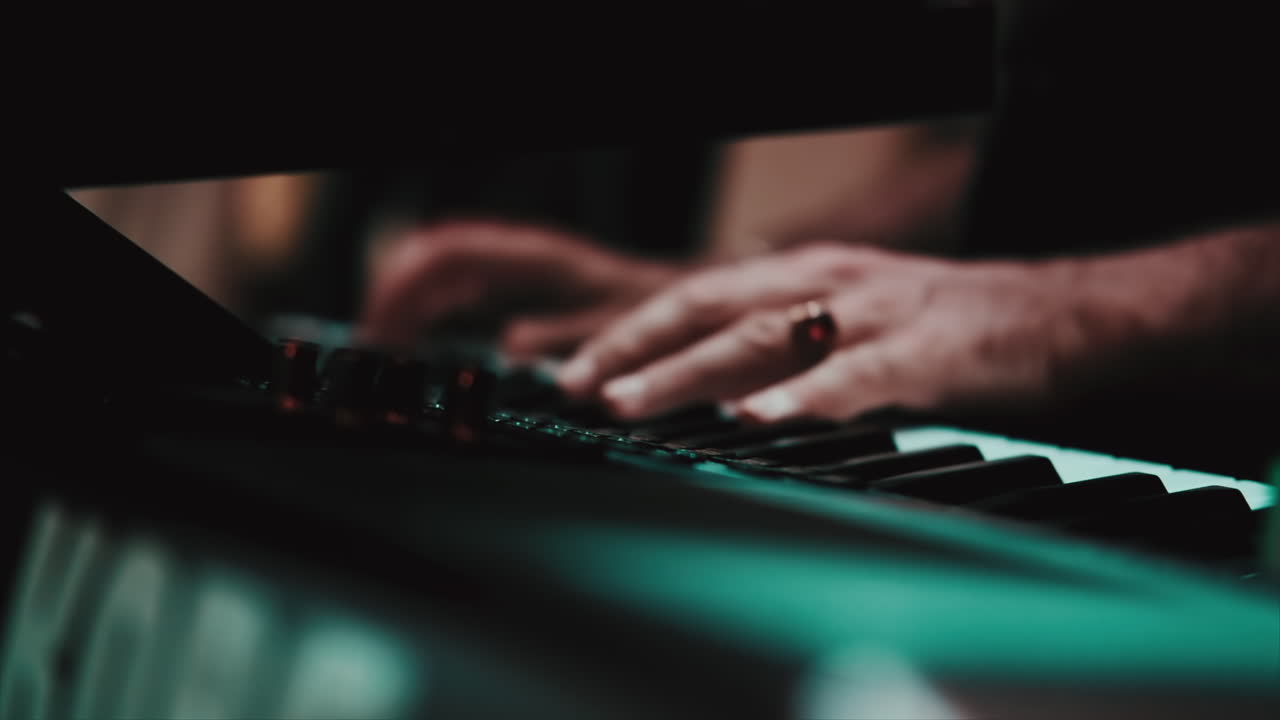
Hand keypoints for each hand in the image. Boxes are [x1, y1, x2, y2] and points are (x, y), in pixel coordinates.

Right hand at [358, 219, 682, 356]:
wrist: (687, 303)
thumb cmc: (658, 314)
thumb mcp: (615, 329)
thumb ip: (565, 335)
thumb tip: (508, 345)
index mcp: (535, 259)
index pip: (448, 255)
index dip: (406, 286)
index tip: (383, 332)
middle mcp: (519, 256)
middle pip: (431, 256)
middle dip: (393, 295)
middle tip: (371, 348)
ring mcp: (516, 267)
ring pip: (440, 267)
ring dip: (406, 301)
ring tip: (383, 347)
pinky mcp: (519, 284)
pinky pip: (458, 283)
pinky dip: (430, 305)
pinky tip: (420, 335)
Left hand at [556, 242, 1085, 421]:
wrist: (1062, 314)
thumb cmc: (948, 327)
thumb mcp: (852, 324)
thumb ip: (788, 349)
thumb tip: (714, 386)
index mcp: (806, 276)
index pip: (696, 297)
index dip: (631, 330)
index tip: (573, 368)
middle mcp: (827, 283)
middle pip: (709, 307)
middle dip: (633, 346)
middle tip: (572, 387)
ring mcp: (874, 312)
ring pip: (764, 337)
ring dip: (689, 372)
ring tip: (631, 404)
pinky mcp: (925, 351)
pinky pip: (854, 377)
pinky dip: (800, 398)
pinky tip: (756, 420)